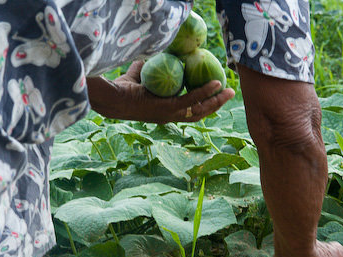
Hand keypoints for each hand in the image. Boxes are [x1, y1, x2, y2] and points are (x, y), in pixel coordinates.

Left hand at [86, 60, 234, 122]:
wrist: (113, 97)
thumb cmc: (123, 88)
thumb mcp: (141, 75)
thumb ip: (150, 67)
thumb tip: (156, 54)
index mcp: (165, 112)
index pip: (190, 110)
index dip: (204, 103)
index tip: (216, 93)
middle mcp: (170, 117)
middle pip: (200, 113)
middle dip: (216, 104)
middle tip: (229, 94)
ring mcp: (169, 115)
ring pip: (200, 110)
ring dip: (216, 101)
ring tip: (229, 92)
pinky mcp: (168, 109)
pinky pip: (191, 100)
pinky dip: (204, 93)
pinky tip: (215, 85)